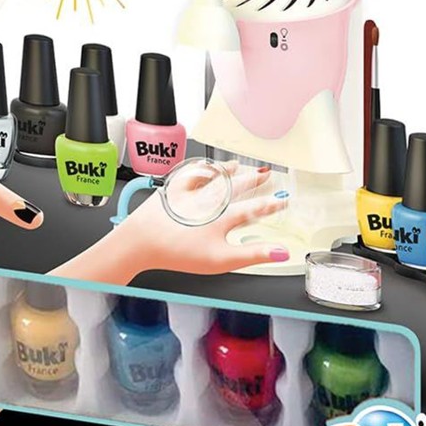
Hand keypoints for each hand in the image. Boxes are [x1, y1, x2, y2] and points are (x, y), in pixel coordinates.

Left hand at [114, 163, 289, 275]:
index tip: (283, 200)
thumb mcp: (222, 260)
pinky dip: (203, 168)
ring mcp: (190, 193)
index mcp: (223, 217)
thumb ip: (254, 255)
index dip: (271, 205)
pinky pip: (192, 174)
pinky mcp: (172, 190)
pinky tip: (206, 166)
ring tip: (241, 165)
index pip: (253, 209)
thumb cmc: (179, 252)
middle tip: (268, 174)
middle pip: (237, 187)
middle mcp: (209, 201)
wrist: (142, 241)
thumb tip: (282, 253)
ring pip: (215, 177)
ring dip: (230, 171)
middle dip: (254, 181)